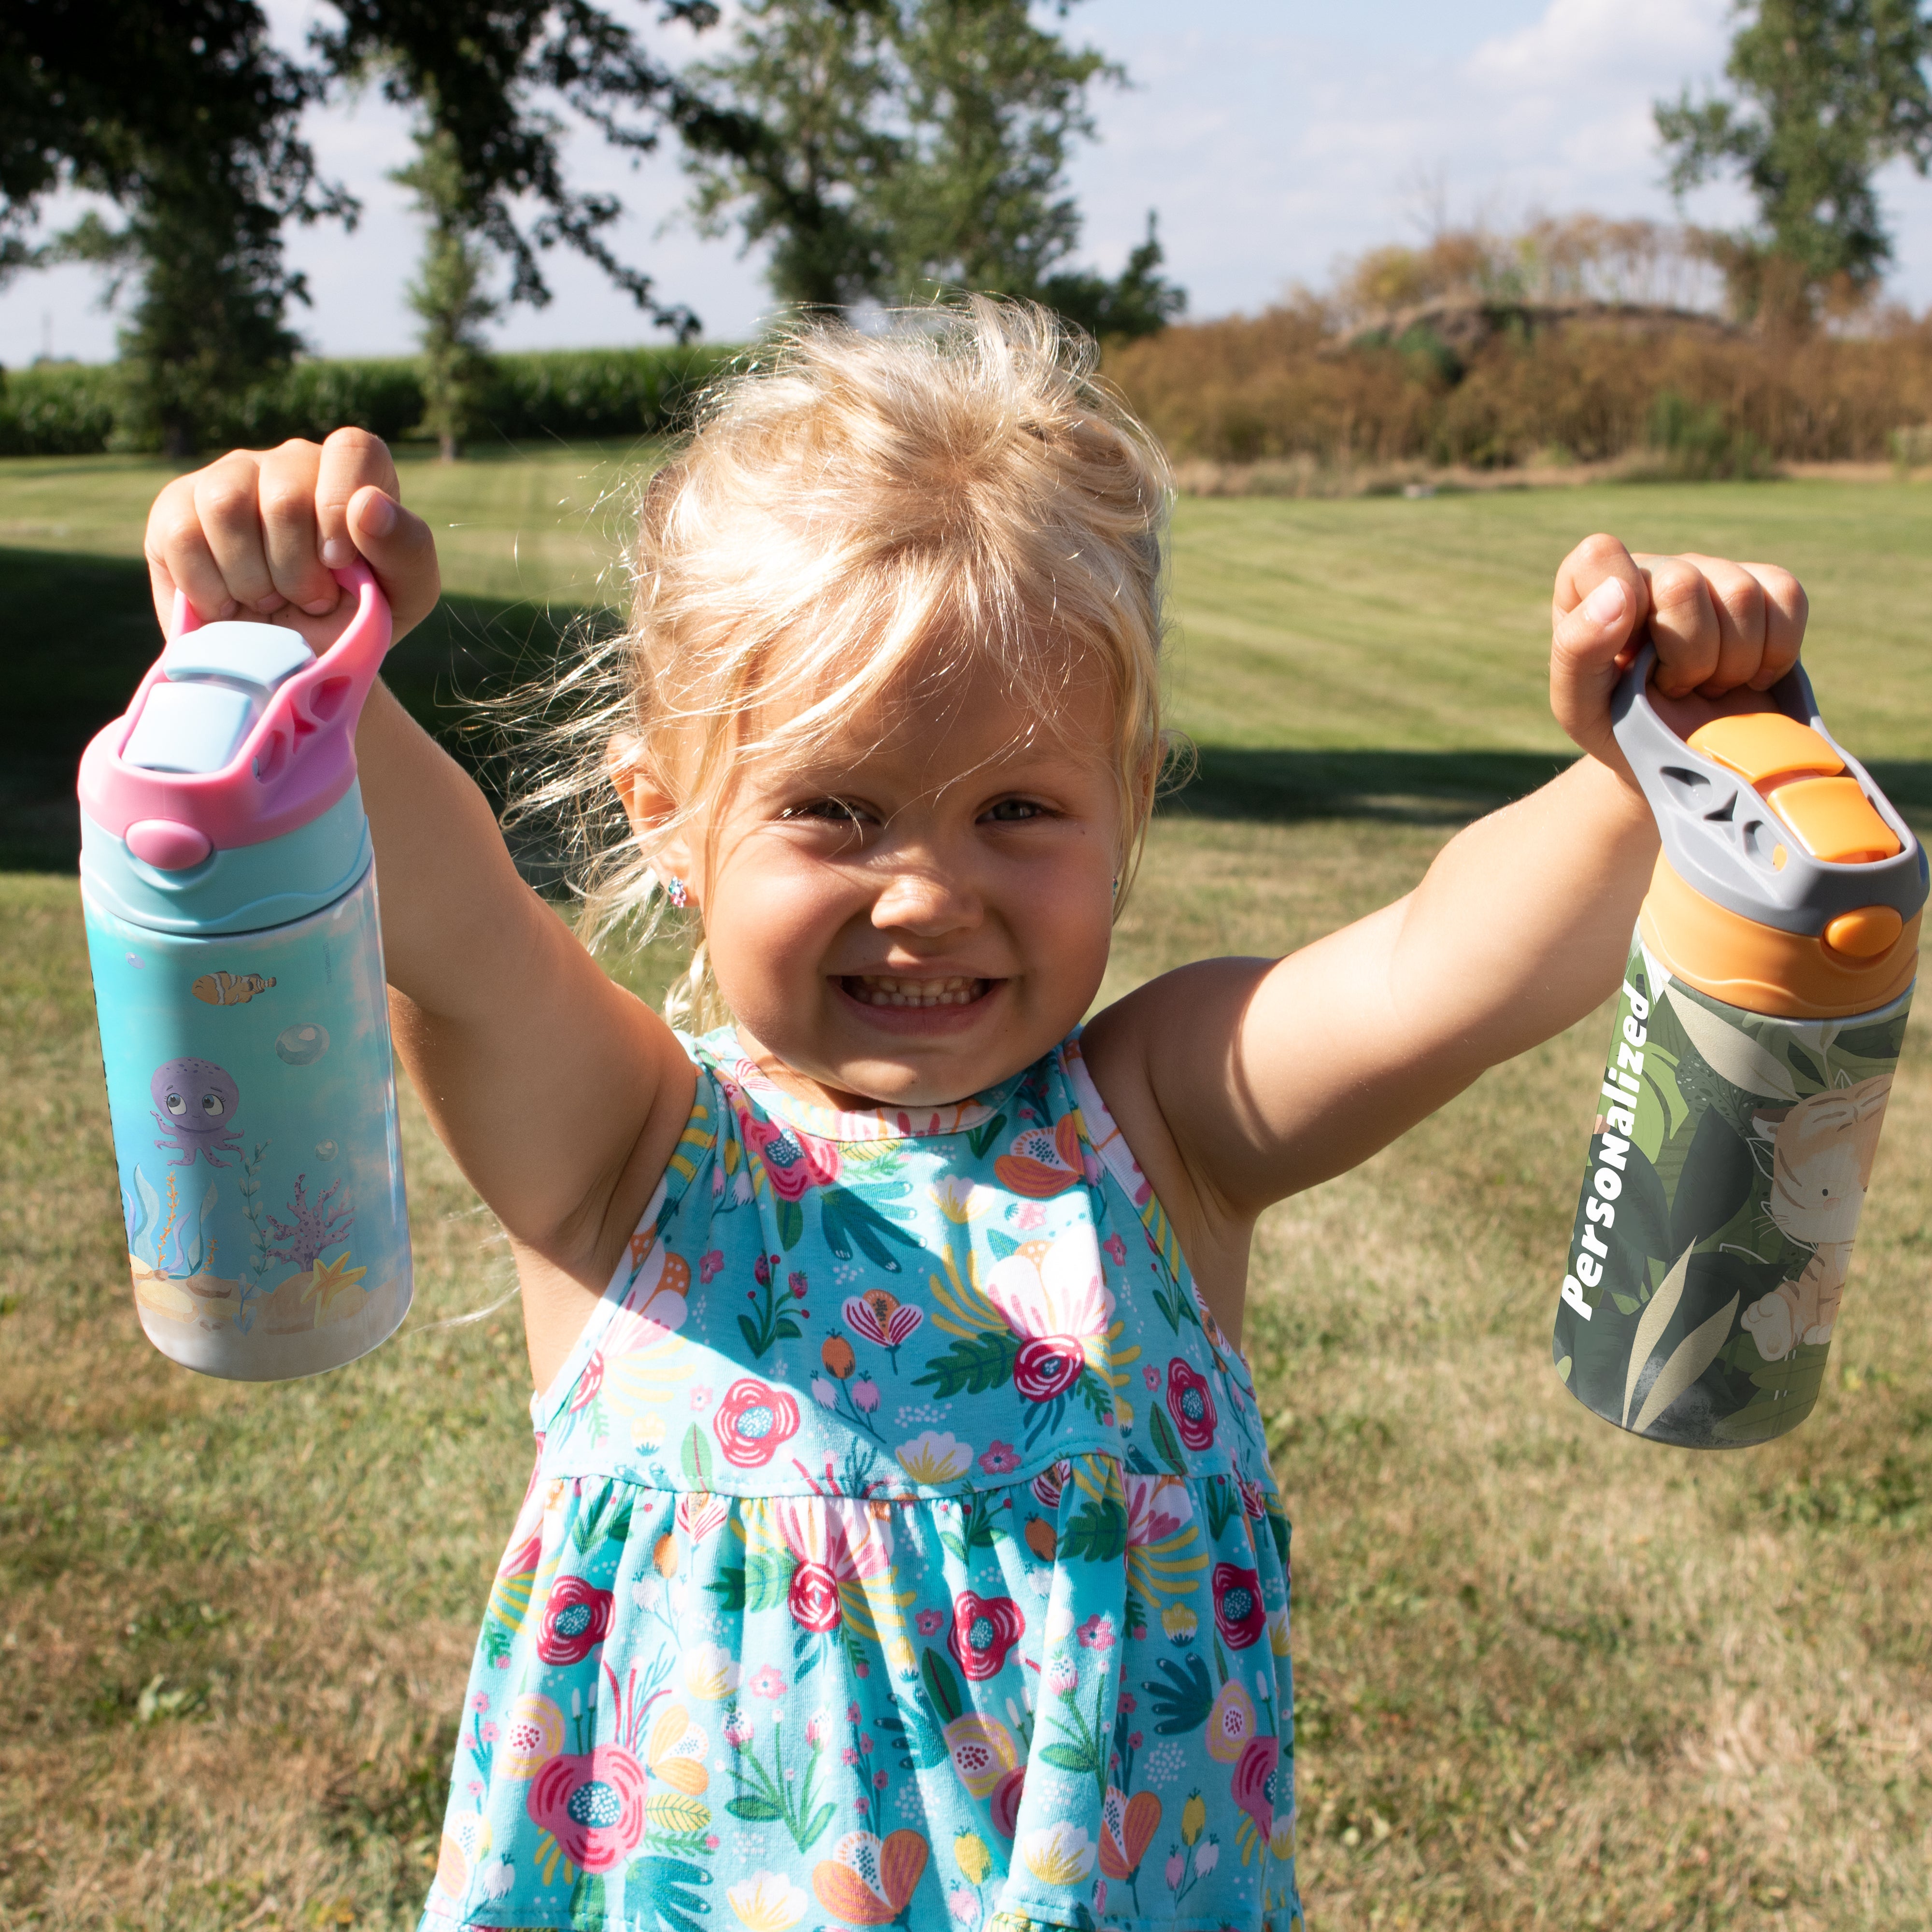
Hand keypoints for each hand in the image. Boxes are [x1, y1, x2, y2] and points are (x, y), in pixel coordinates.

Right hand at [143, 428, 441, 652]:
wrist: (292, 662)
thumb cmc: (356, 619)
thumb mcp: (405, 595)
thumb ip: (406, 548)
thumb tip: (368, 505)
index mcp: (352, 473)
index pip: (352, 449)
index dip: (341, 508)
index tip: (339, 564)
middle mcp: (291, 463)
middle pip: (284, 494)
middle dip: (297, 570)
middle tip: (309, 600)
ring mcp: (230, 477)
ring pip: (226, 506)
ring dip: (253, 579)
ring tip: (269, 602)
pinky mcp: (177, 506)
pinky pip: (182, 535)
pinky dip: (209, 588)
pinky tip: (227, 606)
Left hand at [1549, 533, 1807, 782]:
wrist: (1681, 756)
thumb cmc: (1620, 727)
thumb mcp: (1579, 705)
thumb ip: (1577, 650)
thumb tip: (1618, 594)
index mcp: (1592, 588)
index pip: (1601, 556)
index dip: (1621, 606)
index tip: (1630, 656)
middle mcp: (1654, 569)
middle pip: (1684, 584)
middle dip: (1687, 657)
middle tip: (1675, 688)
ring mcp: (1713, 571)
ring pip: (1742, 594)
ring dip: (1732, 663)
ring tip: (1709, 686)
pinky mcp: (1765, 585)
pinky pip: (1788, 597)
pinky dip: (1776, 651)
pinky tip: (1750, 676)